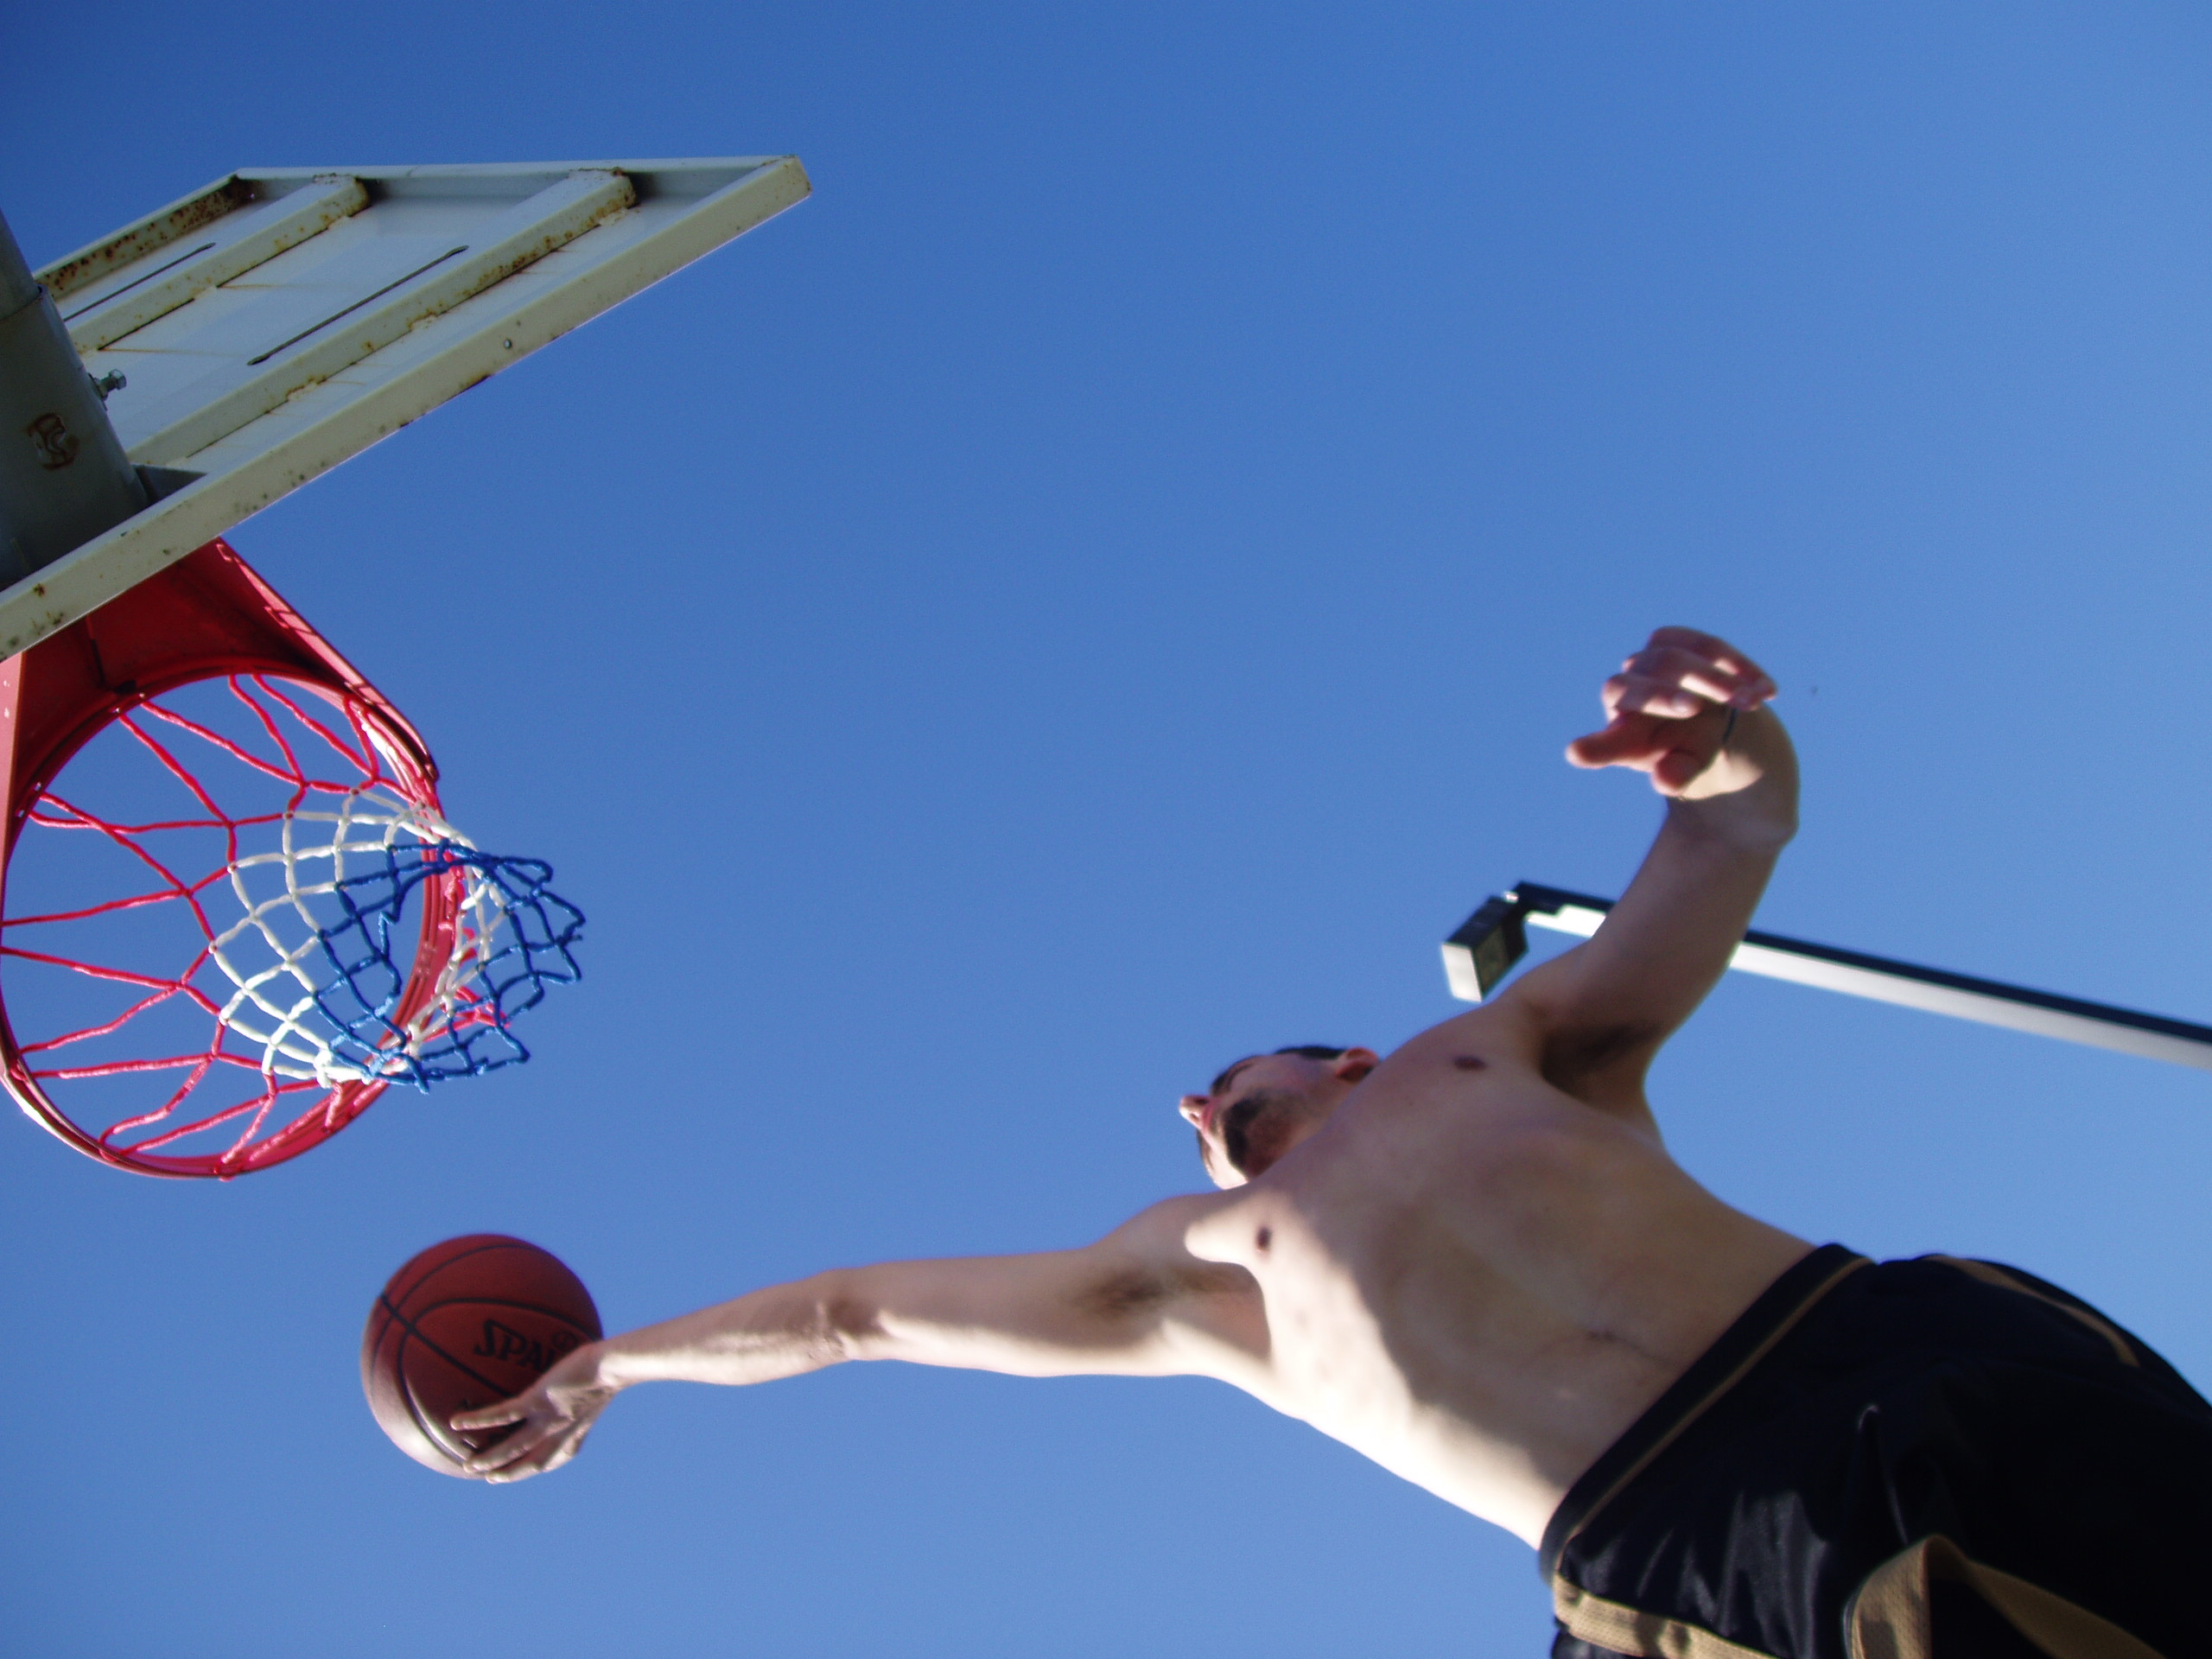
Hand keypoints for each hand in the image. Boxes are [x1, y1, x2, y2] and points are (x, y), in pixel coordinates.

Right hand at [450, 1340, 619, 1482]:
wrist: (612, 1365)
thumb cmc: (608, 1366)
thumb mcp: (597, 1381)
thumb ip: (584, 1383)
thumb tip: (580, 1366)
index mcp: (575, 1432)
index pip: (556, 1458)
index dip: (538, 1467)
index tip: (523, 1470)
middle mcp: (561, 1432)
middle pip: (532, 1464)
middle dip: (510, 1475)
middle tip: (488, 1479)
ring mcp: (548, 1419)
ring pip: (513, 1448)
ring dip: (490, 1460)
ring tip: (468, 1465)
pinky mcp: (537, 1401)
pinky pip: (502, 1415)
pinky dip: (479, 1420)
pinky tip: (457, 1422)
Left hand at [1566, 628, 1777, 798]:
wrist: (1721, 733)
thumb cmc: (1692, 756)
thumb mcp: (1685, 770)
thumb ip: (1675, 773)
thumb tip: (1663, 781)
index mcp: (1621, 727)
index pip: (1606, 731)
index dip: (1598, 744)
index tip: (1580, 753)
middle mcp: (1630, 687)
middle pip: (1639, 681)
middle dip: (1666, 694)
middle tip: (1697, 709)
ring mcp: (1654, 660)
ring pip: (1678, 656)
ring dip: (1716, 678)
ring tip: (1751, 703)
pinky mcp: (1684, 643)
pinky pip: (1709, 647)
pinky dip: (1739, 667)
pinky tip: (1767, 692)